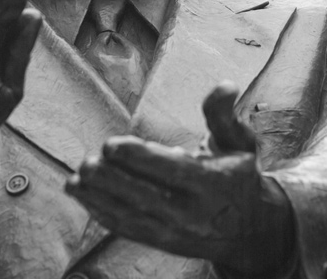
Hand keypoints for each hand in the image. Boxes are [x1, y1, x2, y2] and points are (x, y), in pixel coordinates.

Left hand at [66, 83, 294, 275]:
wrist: (252, 229)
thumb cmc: (240, 175)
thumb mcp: (239, 142)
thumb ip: (224, 114)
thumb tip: (227, 85)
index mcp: (213, 183)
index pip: (173, 171)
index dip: (140, 158)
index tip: (111, 144)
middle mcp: (194, 212)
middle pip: (146, 197)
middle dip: (112, 180)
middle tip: (87, 162)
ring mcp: (177, 232)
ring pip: (133, 216)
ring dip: (100, 199)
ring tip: (74, 180)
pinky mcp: (164, 242)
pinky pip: (129, 229)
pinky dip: (103, 214)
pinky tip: (84, 197)